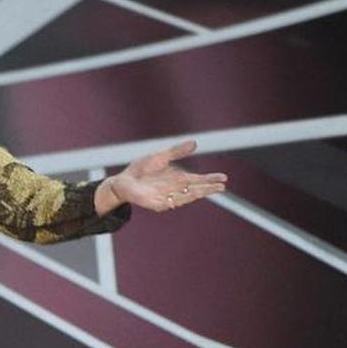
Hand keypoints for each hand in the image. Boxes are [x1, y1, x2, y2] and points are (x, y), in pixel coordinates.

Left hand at [97, 140, 226, 215]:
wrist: (123, 181)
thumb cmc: (141, 169)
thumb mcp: (161, 157)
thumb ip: (177, 152)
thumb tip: (195, 143)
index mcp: (177, 178)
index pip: (197, 180)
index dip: (210, 179)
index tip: (223, 177)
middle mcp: (174, 189)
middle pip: (195, 190)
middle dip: (208, 188)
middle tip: (223, 186)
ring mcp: (167, 197)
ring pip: (186, 197)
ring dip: (199, 194)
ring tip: (211, 190)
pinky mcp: (157, 204)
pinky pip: (172, 202)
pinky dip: (182, 199)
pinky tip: (191, 195)